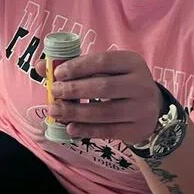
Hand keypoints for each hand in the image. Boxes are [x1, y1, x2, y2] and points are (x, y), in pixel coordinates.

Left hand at [48, 50, 163, 144]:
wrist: (152, 109)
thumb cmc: (120, 84)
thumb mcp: (105, 71)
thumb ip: (75, 67)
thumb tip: (40, 66)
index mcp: (132, 62)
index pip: (102, 62)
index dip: (78, 67)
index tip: (58, 74)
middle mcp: (141, 84)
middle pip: (103, 87)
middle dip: (74, 90)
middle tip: (54, 92)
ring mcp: (142, 109)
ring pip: (104, 112)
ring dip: (75, 112)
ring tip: (55, 111)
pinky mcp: (137, 129)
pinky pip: (108, 131)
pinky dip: (86, 130)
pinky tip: (70, 128)